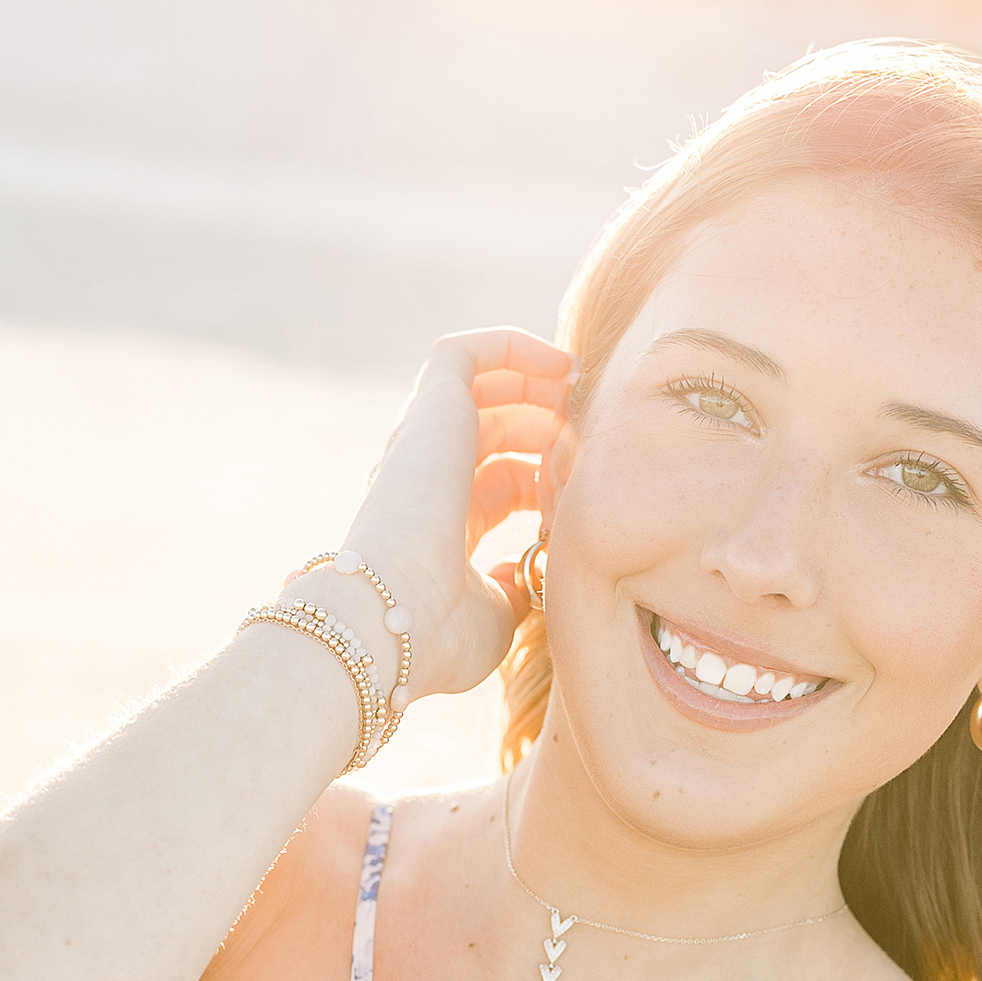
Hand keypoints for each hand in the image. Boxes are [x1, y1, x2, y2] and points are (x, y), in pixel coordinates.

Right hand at [342, 327, 576, 701]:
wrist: (389, 617)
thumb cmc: (437, 634)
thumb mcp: (495, 616)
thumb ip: (516, 589)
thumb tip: (527, 574)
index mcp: (441, 526)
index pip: (501, 484)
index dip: (549, 481)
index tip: (586, 497)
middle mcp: (426, 478)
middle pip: (495, 432)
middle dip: (550, 431)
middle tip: (592, 442)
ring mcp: (424, 443)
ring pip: (481, 387)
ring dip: (538, 388)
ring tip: (582, 396)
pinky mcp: (428, 409)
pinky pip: (465, 353)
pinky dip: (513, 347)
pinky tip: (561, 365)